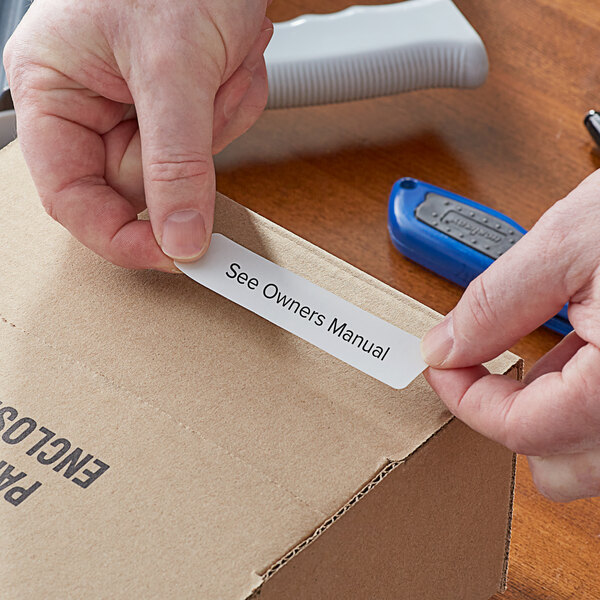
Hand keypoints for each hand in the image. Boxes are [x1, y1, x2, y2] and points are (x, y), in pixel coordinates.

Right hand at [4, 0, 271, 269]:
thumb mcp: (173, 67)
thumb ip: (175, 162)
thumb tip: (180, 238)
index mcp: (53, 90)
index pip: (72, 196)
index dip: (120, 235)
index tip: (173, 256)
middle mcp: (90, 104)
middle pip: (139, 184)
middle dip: (189, 150)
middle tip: (207, 97)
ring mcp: (138, 107)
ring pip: (185, 166)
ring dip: (217, 120)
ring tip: (217, 62)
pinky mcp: (179, 106)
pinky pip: (213, 141)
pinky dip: (233, 106)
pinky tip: (228, 63)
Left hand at [421, 170, 599, 501]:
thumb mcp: (570, 243)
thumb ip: (496, 304)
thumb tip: (446, 346)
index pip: (518, 430)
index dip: (463, 398)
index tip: (442, 364)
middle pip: (557, 466)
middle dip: (509, 417)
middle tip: (485, 368)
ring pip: (589, 456)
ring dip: (551, 416)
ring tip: (540, 357)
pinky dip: (587, 403)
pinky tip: (582, 355)